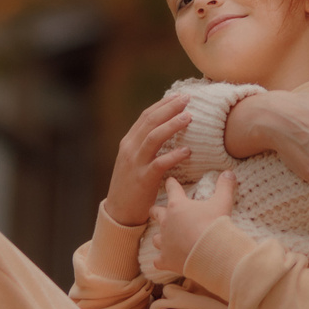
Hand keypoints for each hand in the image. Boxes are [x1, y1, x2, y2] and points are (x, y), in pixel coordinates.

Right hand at [103, 94, 189, 227]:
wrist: (119, 212)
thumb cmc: (132, 186)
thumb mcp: (135, 161)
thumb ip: (146, 146)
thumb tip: (166, 130)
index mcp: (128, 143)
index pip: (146, 116)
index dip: (163, 104)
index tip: (179, 96)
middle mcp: (130, 149)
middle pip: (150, 122)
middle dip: (169, 108)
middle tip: (187, 99)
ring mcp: (135, 164)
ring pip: (154, 138)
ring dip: (172, 125)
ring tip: (189, 117)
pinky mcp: (143, 179)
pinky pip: (159, 164)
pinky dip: (173, 156)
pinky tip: (187, 151)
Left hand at [151, 171, 236, 278]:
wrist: (211, 253)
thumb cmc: (214, 226)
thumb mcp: (222, 202)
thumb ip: (225, 186)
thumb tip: (229, 172)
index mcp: (177, 205)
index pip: (172, 189)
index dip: (171, 184)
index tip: (170, 181)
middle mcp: (167, 222)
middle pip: (155, 212)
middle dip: (156, 211)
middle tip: (158, 210)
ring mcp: (164, 242)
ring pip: (155, 238)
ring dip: (159, 237)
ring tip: (163, 238)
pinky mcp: (166, 260)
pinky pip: (158, 261)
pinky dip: (160, 261)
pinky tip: (163, 262)